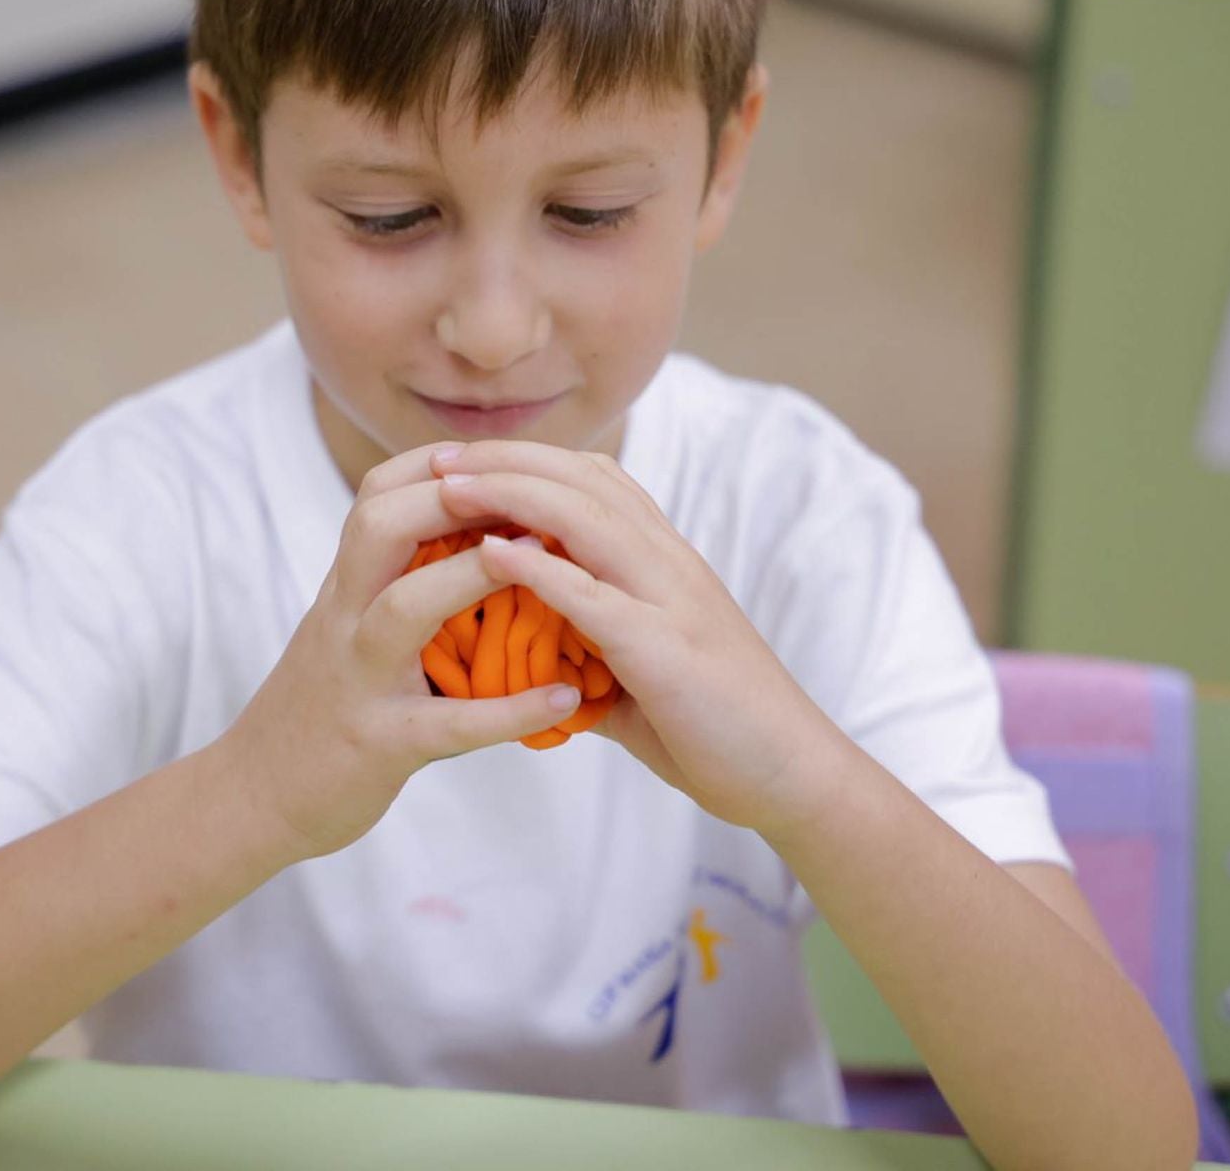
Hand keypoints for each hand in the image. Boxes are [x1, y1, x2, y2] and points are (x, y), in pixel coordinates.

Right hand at [221, 441, 590, 861]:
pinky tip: (563, 697)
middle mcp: (344, 620)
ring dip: (474, 575)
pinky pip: (448, 723)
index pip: (376, 497)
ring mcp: (358, 680)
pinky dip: (510, 711)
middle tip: (530, 490)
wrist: (250, 798)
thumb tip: (479, 546)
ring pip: (405, 608)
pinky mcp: (378, 745)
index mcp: (345, 590)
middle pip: (378, 527)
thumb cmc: (319, 710)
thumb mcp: (347, 633)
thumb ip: (395, 588)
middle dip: (451, 495)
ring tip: (550, 561)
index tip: (500, 454)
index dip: (436, 465)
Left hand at [431, 440, 838, 834]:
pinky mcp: (667, 651)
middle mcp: (670, 564)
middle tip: (438, 455)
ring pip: (586, 520)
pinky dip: (541, 570)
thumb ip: (591, 646)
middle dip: (505, 460)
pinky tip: (491, 554)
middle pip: (582, 480)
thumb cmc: (716, 728)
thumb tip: (531, 652)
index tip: (464, 459)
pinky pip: (597, 597)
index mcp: (666, 563)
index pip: (595, 480)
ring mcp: (672, 601)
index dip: (528, 460)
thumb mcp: (643, 670)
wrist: (791, 774)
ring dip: (511, 494)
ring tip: (448, 486)